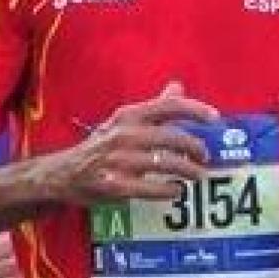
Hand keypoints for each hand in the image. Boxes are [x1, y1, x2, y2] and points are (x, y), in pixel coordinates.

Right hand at [51, 81, 219, 205]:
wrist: (64, 173)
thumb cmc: (100, 146)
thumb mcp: (123, 121)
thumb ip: (154, 107)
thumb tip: (178, 87)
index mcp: (128, 116)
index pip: (168, 106)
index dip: (195, 110)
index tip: (214, 119)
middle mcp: (124, 135)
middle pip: (173, 138)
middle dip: (195, 148)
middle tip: (204, 157)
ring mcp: (119, 161)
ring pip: (167, 164)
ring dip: (188, 171)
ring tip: (197, 176)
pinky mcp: (115, 185)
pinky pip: (152, 188)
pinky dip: (169, 190)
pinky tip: (175, 190)